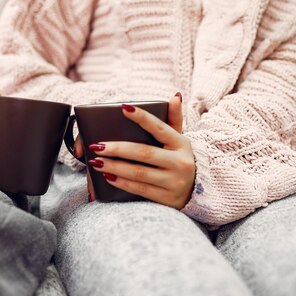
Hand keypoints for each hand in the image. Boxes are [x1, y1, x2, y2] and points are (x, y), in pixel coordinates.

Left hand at [83, 93, 195, 208]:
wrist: (199, 193)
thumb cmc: (180, 160)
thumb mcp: (180, 141)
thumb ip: (174, 119)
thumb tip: (174, 96)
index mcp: (182, 144)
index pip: (159, 127)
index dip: (142, 117)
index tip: (123, 108)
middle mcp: (181, 162)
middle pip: (144, 153)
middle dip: (117, 149)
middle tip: (97, 146)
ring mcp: (175, 182)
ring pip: (139, 173)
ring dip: (115, 166)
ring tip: (96, 161)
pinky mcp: (168, 199)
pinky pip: (140, 189)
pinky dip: (122, 182)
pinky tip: (108, 176)